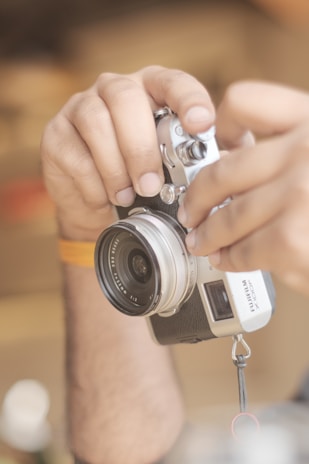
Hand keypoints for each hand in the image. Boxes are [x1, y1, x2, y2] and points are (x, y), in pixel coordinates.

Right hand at [41, 65, 214, 239]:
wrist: (102, 206)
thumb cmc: (146, 180)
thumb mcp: (179, 167)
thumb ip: (208, 155)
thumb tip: (243, 151)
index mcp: (152, 91)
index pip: (173, 82)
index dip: (189, 100)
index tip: (201, 125)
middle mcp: (115, 90)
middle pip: (126, 99)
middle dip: (141, 147)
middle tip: (152, 186)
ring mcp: (81, 108)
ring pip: (96, 123)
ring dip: (115, 167)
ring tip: (128, 197)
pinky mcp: (57, 135)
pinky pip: (74, 155)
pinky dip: (94, 184)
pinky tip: (105, 198)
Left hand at [178, 81, 308, 294]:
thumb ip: (296, 149)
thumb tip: (248, 165)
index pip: (246, 101)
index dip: (222, 124)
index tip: (217, 145)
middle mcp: (306, 148)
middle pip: (223, 168)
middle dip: (197, 196)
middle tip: (190, 210)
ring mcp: (300, 192)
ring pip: (229, 212)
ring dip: (209, 232)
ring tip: (202, 242)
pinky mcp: (295, 237)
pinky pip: (248, 249)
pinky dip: (235, 258)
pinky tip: (231, 260)